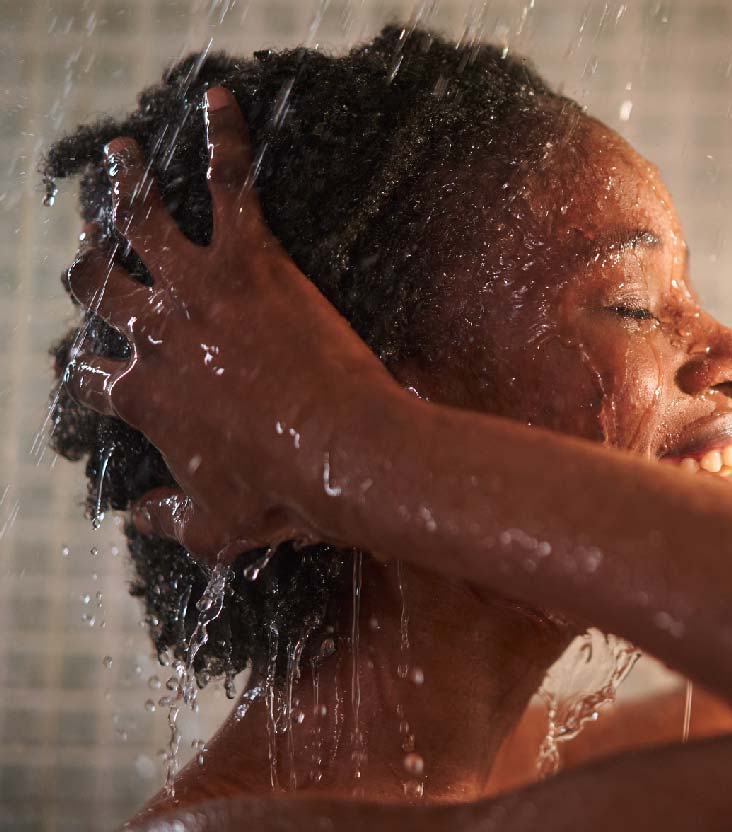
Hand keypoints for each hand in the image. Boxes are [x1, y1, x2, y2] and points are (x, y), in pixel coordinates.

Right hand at [62, 87, 399, 561]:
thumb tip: (135, 519)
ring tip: (116, 154)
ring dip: (124, 182)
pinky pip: (230, 185)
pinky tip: (219, 100)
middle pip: (100, 288)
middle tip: (85, 252)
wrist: (343, 453)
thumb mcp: (216, 528)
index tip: (96, 369)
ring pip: (142, 222)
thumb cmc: (285, 494)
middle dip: (86, 268)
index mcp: (146, 398)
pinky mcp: (251, 260)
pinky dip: (222, 139)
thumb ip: (168, 520)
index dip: (92, 372)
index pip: (95, 377)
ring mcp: (199, 292)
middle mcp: (157, 336)